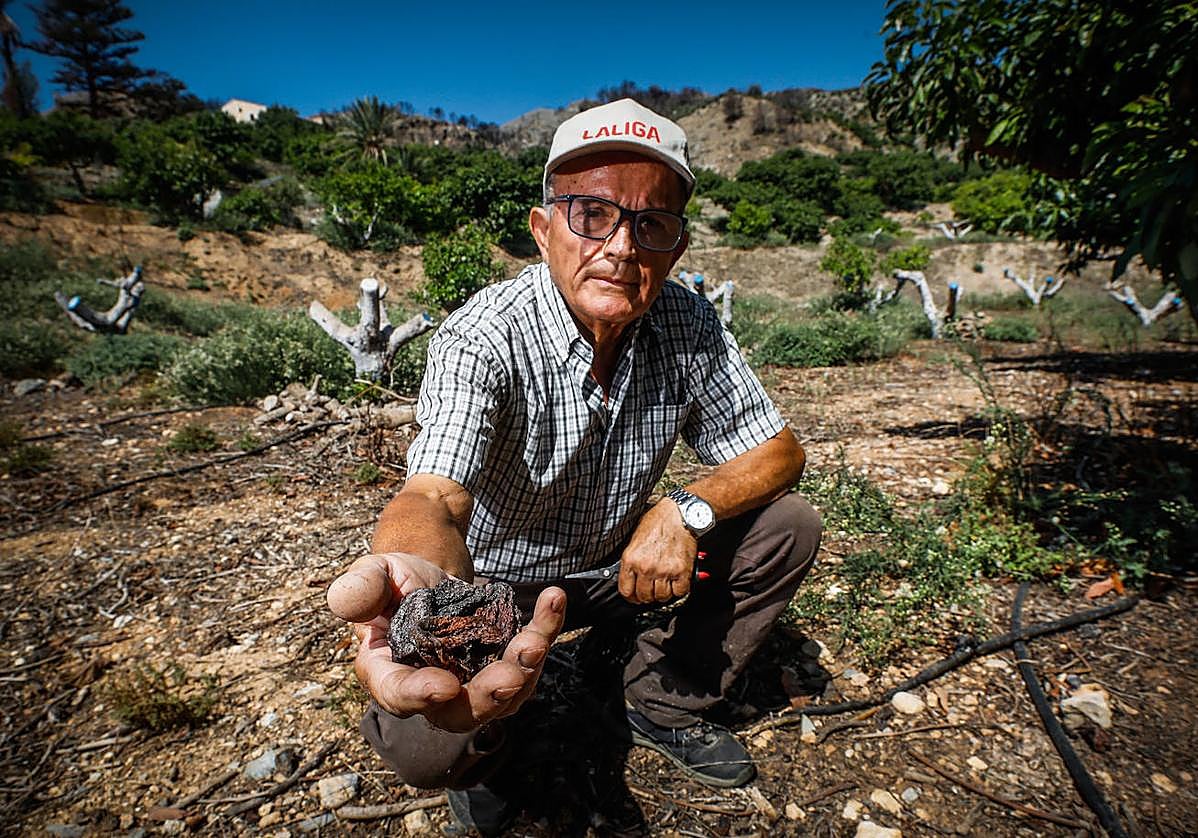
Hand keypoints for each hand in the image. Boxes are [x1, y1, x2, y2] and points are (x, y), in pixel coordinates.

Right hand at [326, 553, 565, 731]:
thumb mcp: (373, 575)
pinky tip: (553, 600)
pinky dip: (545, 631)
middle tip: (513, 673)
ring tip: (539, 635)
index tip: (444, 685)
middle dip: (490, 697)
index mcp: (387, 672)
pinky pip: (528, 659)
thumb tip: (342, 602)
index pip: (398, 694)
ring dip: (526, 666)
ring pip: (505, 692)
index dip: (419, 695)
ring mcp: (472, 682)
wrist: (428, 576)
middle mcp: (432, 690)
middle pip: (461, 712)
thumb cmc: (393, 581)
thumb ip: (360, 589)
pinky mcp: (502, 663)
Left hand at [618, 500, 696, 603]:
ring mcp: (664, 571)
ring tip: (664, 583)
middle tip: (651, 590)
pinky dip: (678, 589)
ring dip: (663, 593)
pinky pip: (679, 592)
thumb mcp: (635, 539)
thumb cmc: (658, 522)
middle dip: (647, 595)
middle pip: (644, 596)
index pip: (626, 590)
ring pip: (661, 597)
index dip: (631, 596)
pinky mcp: (682, 572)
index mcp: (631, 559)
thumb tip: (629, 576)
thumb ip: (632, 560)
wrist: (679, 515)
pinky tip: (676, 581)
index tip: (634, 596)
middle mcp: (646, 567)